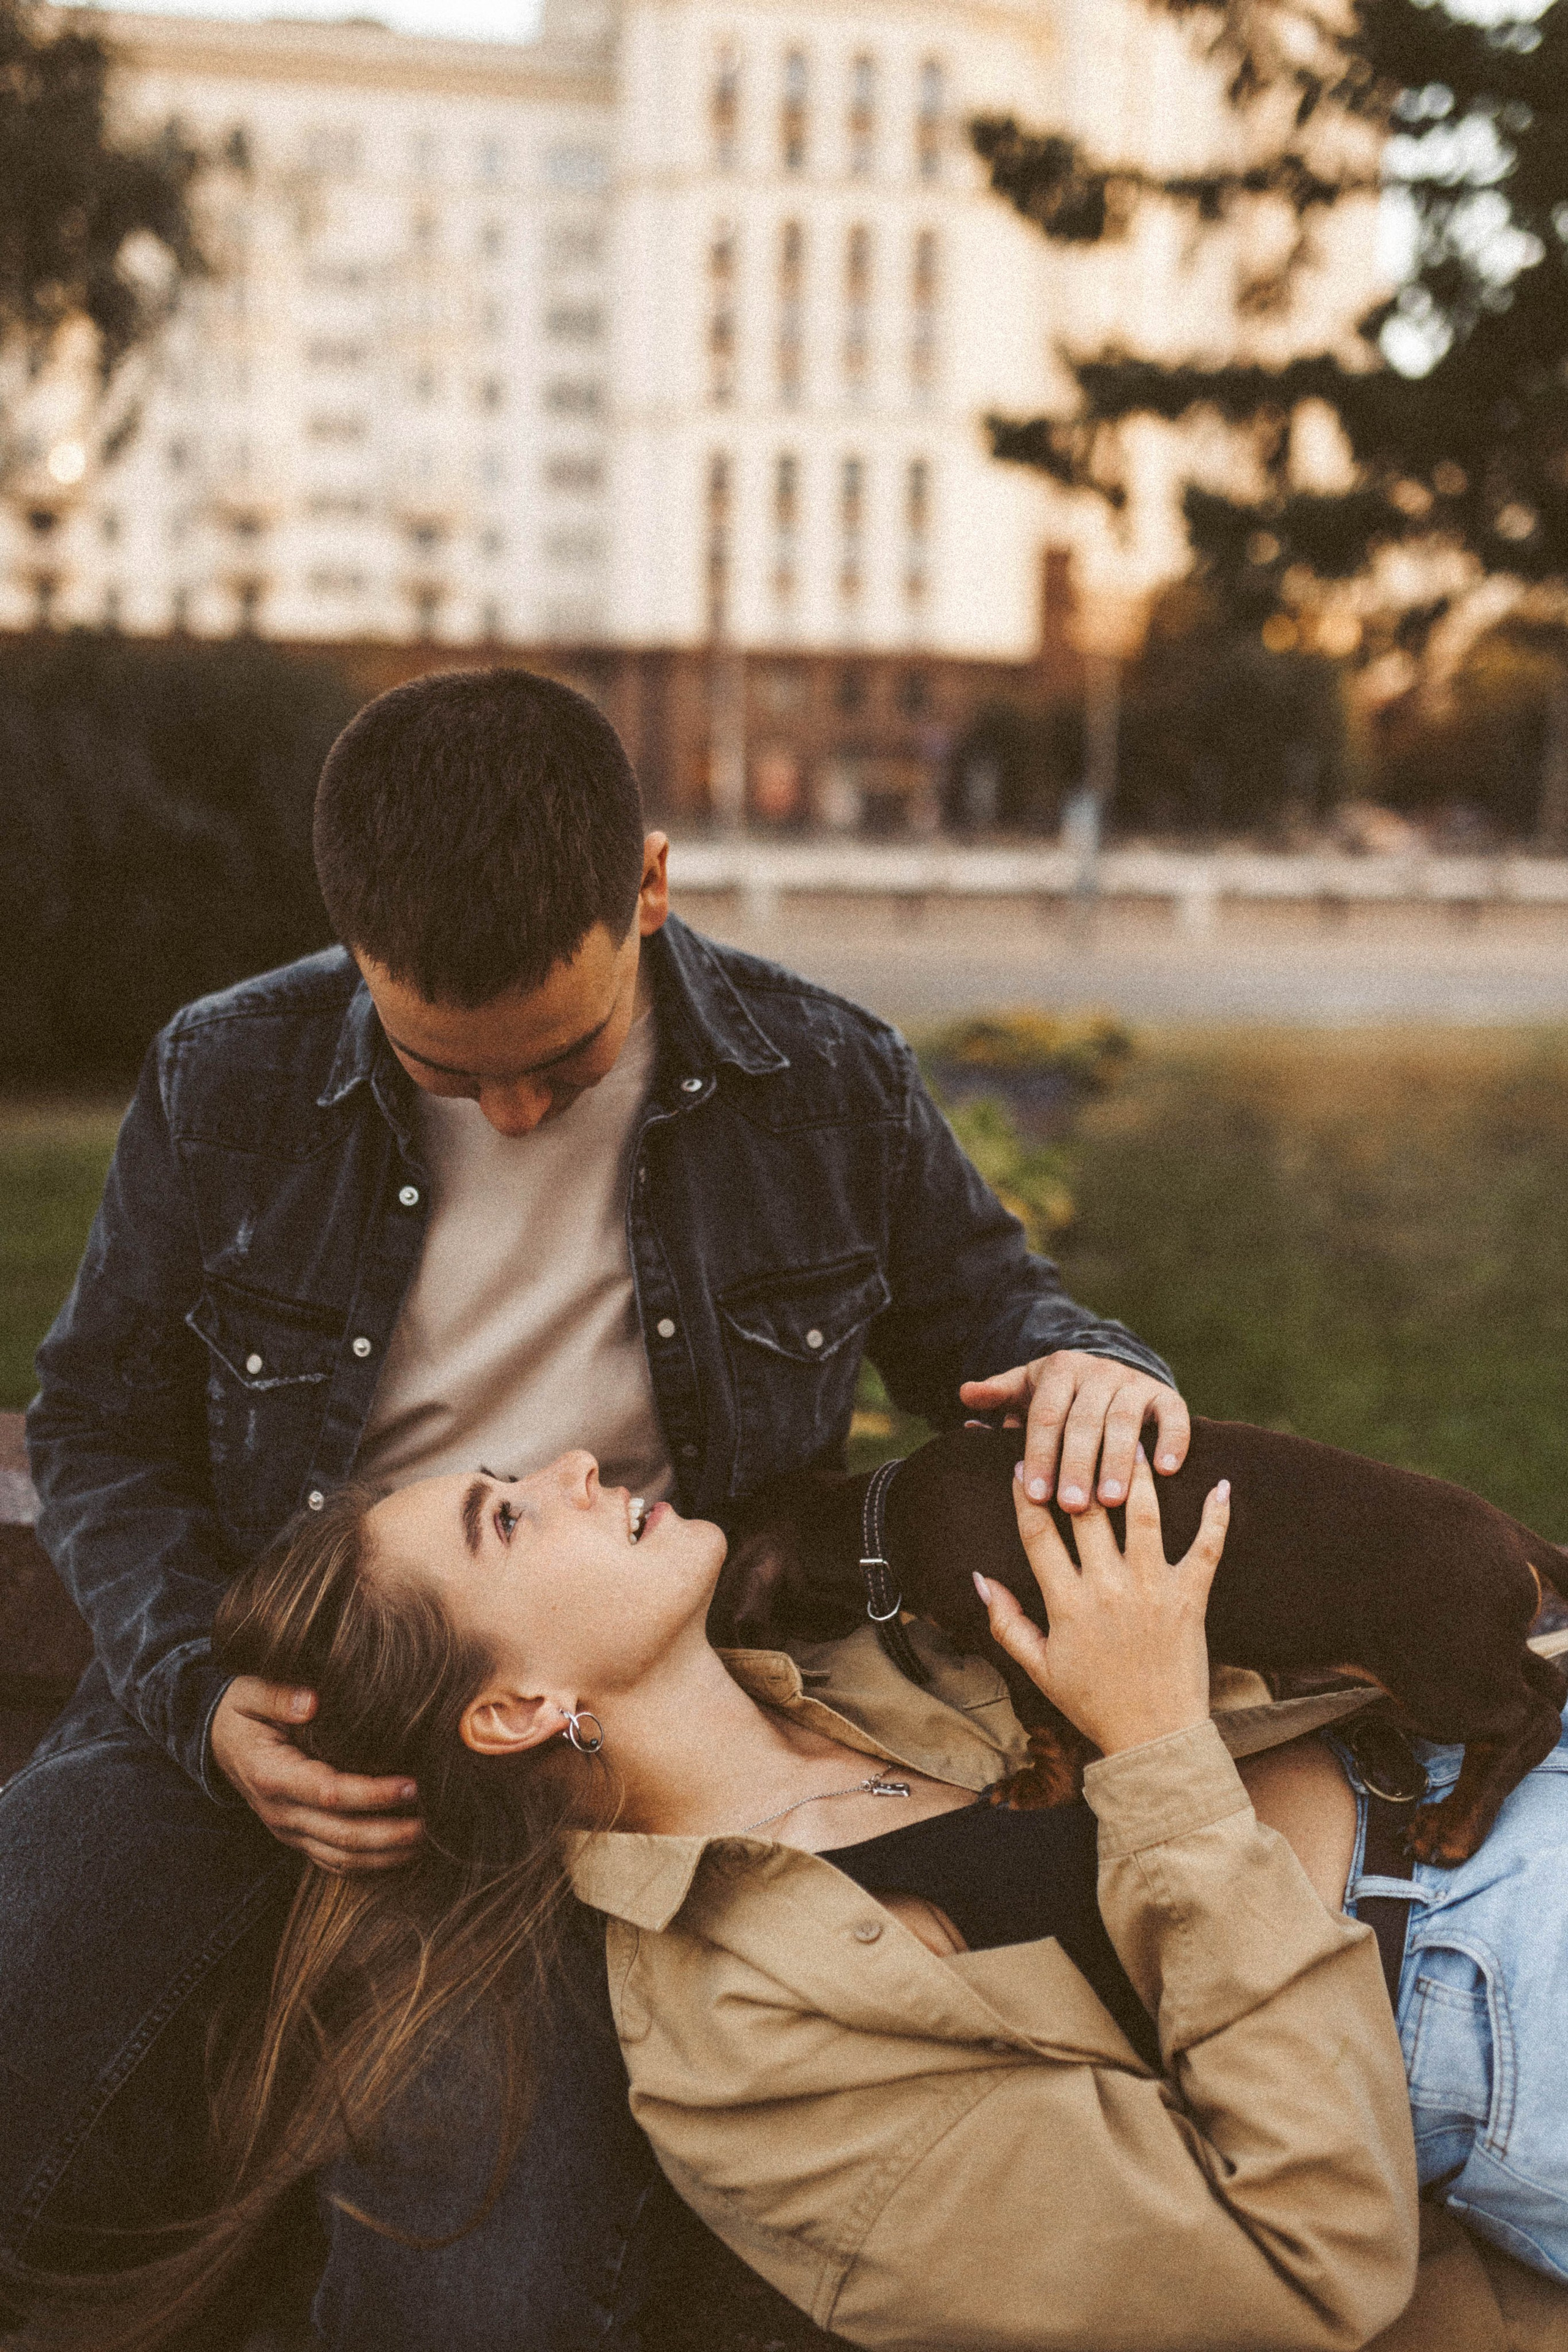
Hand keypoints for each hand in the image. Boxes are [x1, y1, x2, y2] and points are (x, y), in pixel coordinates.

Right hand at [209, 1678, 423, 1872]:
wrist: (218, 1742)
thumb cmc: (242, 1711)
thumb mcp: (249, 1693)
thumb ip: (278, 1695)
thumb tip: (312, 1701)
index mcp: (271, 1775)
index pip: (329, 1792)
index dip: (372, 1793)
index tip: (412, 1785)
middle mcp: (280, 1812)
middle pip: (341, 1836)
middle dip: (390, 1834)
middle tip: (434, 1822)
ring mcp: (288, 1831)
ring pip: (341, 1857)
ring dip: (386, 1855)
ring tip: (428, 1840)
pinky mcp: (298, 1838)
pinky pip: (334, 1862)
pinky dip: (369, 1865)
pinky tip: (402, 1854)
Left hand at [959, 1349, 1189, 1513]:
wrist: (1110, 1373)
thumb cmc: (1059, 1396)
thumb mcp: (1027, 1389)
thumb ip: (998, 1395)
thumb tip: (966, 1394)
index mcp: (1060, 1370)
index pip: (1046, 1415)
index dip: (1041, 1454)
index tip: (1036, 1495)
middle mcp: (1098, 1372)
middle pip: (1084, 1420)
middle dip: (1077, 1464)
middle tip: (1073, 1506)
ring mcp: (1134, 1382)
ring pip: (1124, 1420)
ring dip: (1118, 1461)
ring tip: (1112, 1501)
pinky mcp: (1166, 1395)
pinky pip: (1173, 1415)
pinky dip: (1172, 1441)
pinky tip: (1166, 1471)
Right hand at [974, 1446, 1227, 1756]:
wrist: (1154, 1738)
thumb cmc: (1092, 1702)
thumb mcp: (1037, 1666)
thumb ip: (1005, 1621)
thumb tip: (977, 1577)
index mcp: (1066, 1602)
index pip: (1038, 1534)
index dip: (1026, 1495)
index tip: (1020, 1464)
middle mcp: (1107, 1588)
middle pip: (1088, 1512)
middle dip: (1080, 1467)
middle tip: (1078, 1431)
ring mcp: (1151, 1590)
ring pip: (1143, 1516)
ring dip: (1138, 1473)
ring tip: (1135, 1437)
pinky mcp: (1189, 1598)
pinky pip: (1206, 1549)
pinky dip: (1216, 1516)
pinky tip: (1221, 1483)